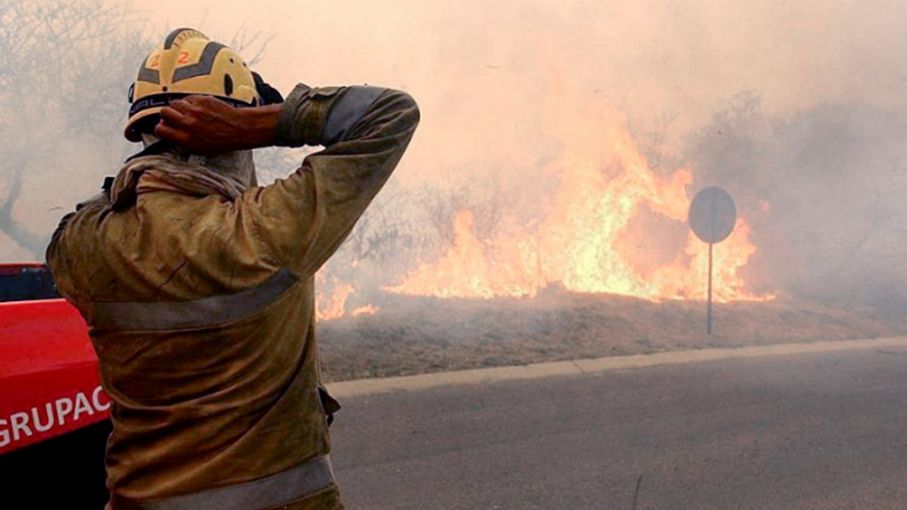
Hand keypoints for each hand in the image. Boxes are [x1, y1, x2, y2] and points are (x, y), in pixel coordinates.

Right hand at [155, 95, 279, 155]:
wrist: (239, 129)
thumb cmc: (221, 141)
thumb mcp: (199, 149)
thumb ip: (181, 140)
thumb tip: (166, 131)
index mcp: (186, 139)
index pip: (160, 129)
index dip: (161, 128)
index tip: (165, 127)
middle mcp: (188, 124)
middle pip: (164, 112)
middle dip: (167, 115)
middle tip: (174, 117)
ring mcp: (195, 110)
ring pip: (175, 103)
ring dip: (178, 108)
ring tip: (187, 113)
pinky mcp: (202, 100)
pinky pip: (188, 98)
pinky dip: (190, 103)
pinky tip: (198, 108)